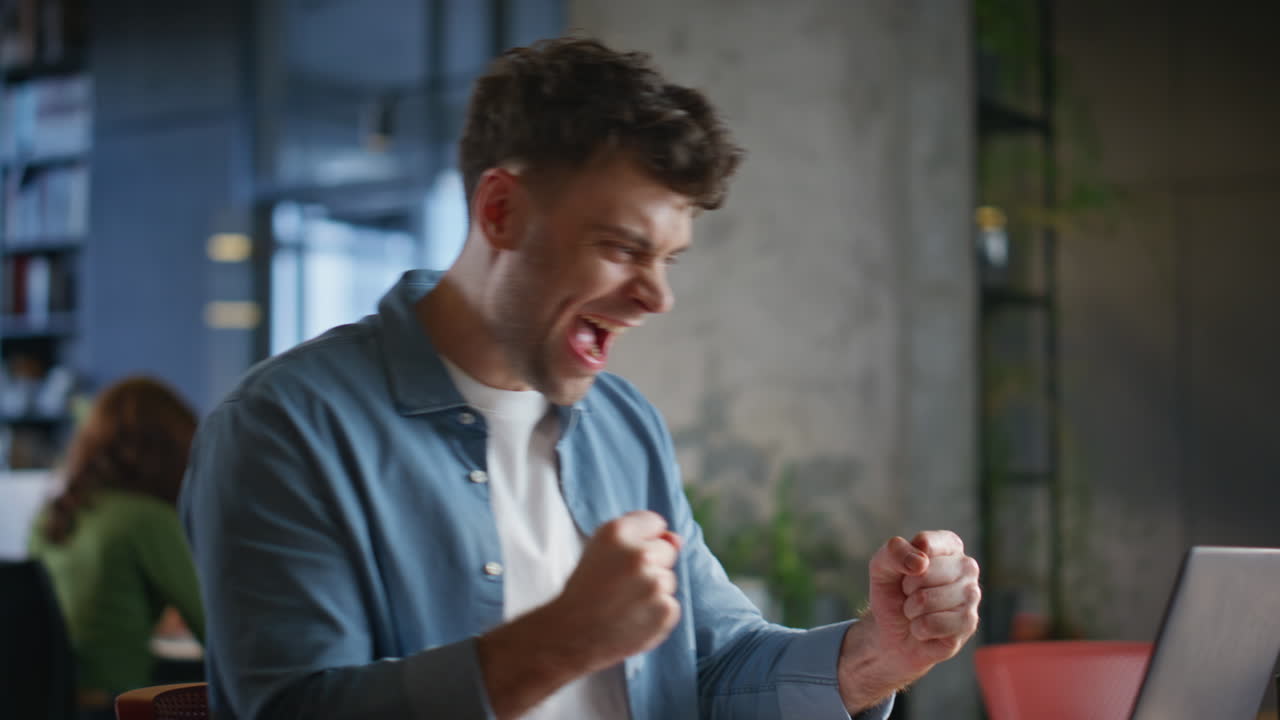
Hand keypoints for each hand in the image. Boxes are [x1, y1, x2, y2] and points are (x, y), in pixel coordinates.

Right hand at [476, 511, 681, 718]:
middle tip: (623, 582)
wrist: (570, 635)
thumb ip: (639, 537)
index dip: (643, 539)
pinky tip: (633, 618)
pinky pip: (671, 604)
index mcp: (617, 532)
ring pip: (669, 579)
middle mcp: (639, 555)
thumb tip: (677, 539)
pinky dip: (657, 613)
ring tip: (625, 603)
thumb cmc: (584, 590)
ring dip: (654, 590)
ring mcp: (655, 584)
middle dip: (653, 563)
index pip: (654, 522)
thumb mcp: (599, 550)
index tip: (626, 556)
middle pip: (667, 549)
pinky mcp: (666, 611)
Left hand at [867, 530, 980, 672]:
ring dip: (911, 610)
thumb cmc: (893, 593)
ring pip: (927, 600)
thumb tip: (921, 563)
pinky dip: (919, 628)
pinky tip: (925, 627)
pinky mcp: (969, 622)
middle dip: (907, 588)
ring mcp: (972, 595)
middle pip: (925, 573)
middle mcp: (967, 566)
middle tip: (910, 595)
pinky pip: (933, 624)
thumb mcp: (882, 565)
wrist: (894, 632)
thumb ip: (895, 552)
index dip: (904, 562)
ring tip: (917, 611)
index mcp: (949, 544)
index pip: (925, 543)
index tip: (905, 570)